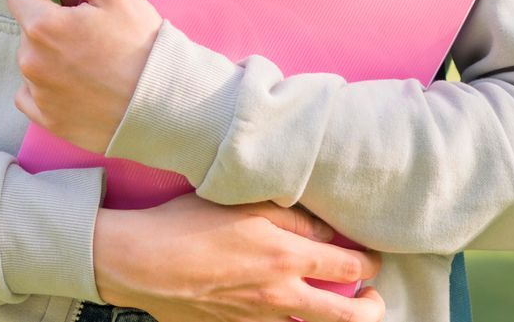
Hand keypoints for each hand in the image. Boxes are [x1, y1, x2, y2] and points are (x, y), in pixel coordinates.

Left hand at [6, 0, 161, 152]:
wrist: (167, 104)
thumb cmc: (142, 43)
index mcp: (42, 25)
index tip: (67, 3)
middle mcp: (31, 61)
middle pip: (28, 30)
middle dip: (50, 26)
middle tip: (90, 35)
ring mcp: (39, 94)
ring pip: (32, 62)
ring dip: (51, 58)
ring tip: (92, 64)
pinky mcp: (48, 119)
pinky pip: (32, 96)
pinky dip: (49, 90)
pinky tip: (79, 87)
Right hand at [94, 196, 383, 321]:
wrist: (140, 264)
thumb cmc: (186, 224)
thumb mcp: (240, 203)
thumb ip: (290, 216)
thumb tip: (323, 232)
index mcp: (286, 258)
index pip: (350, 267)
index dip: (369, 262)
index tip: (370, 256)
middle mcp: (280, 295)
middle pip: (348, 317)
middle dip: (372, 308)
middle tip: (373, 297)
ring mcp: (258, 317)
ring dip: (330, 316)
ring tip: (332, 303)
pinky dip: (288, 317)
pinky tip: (278, 303)